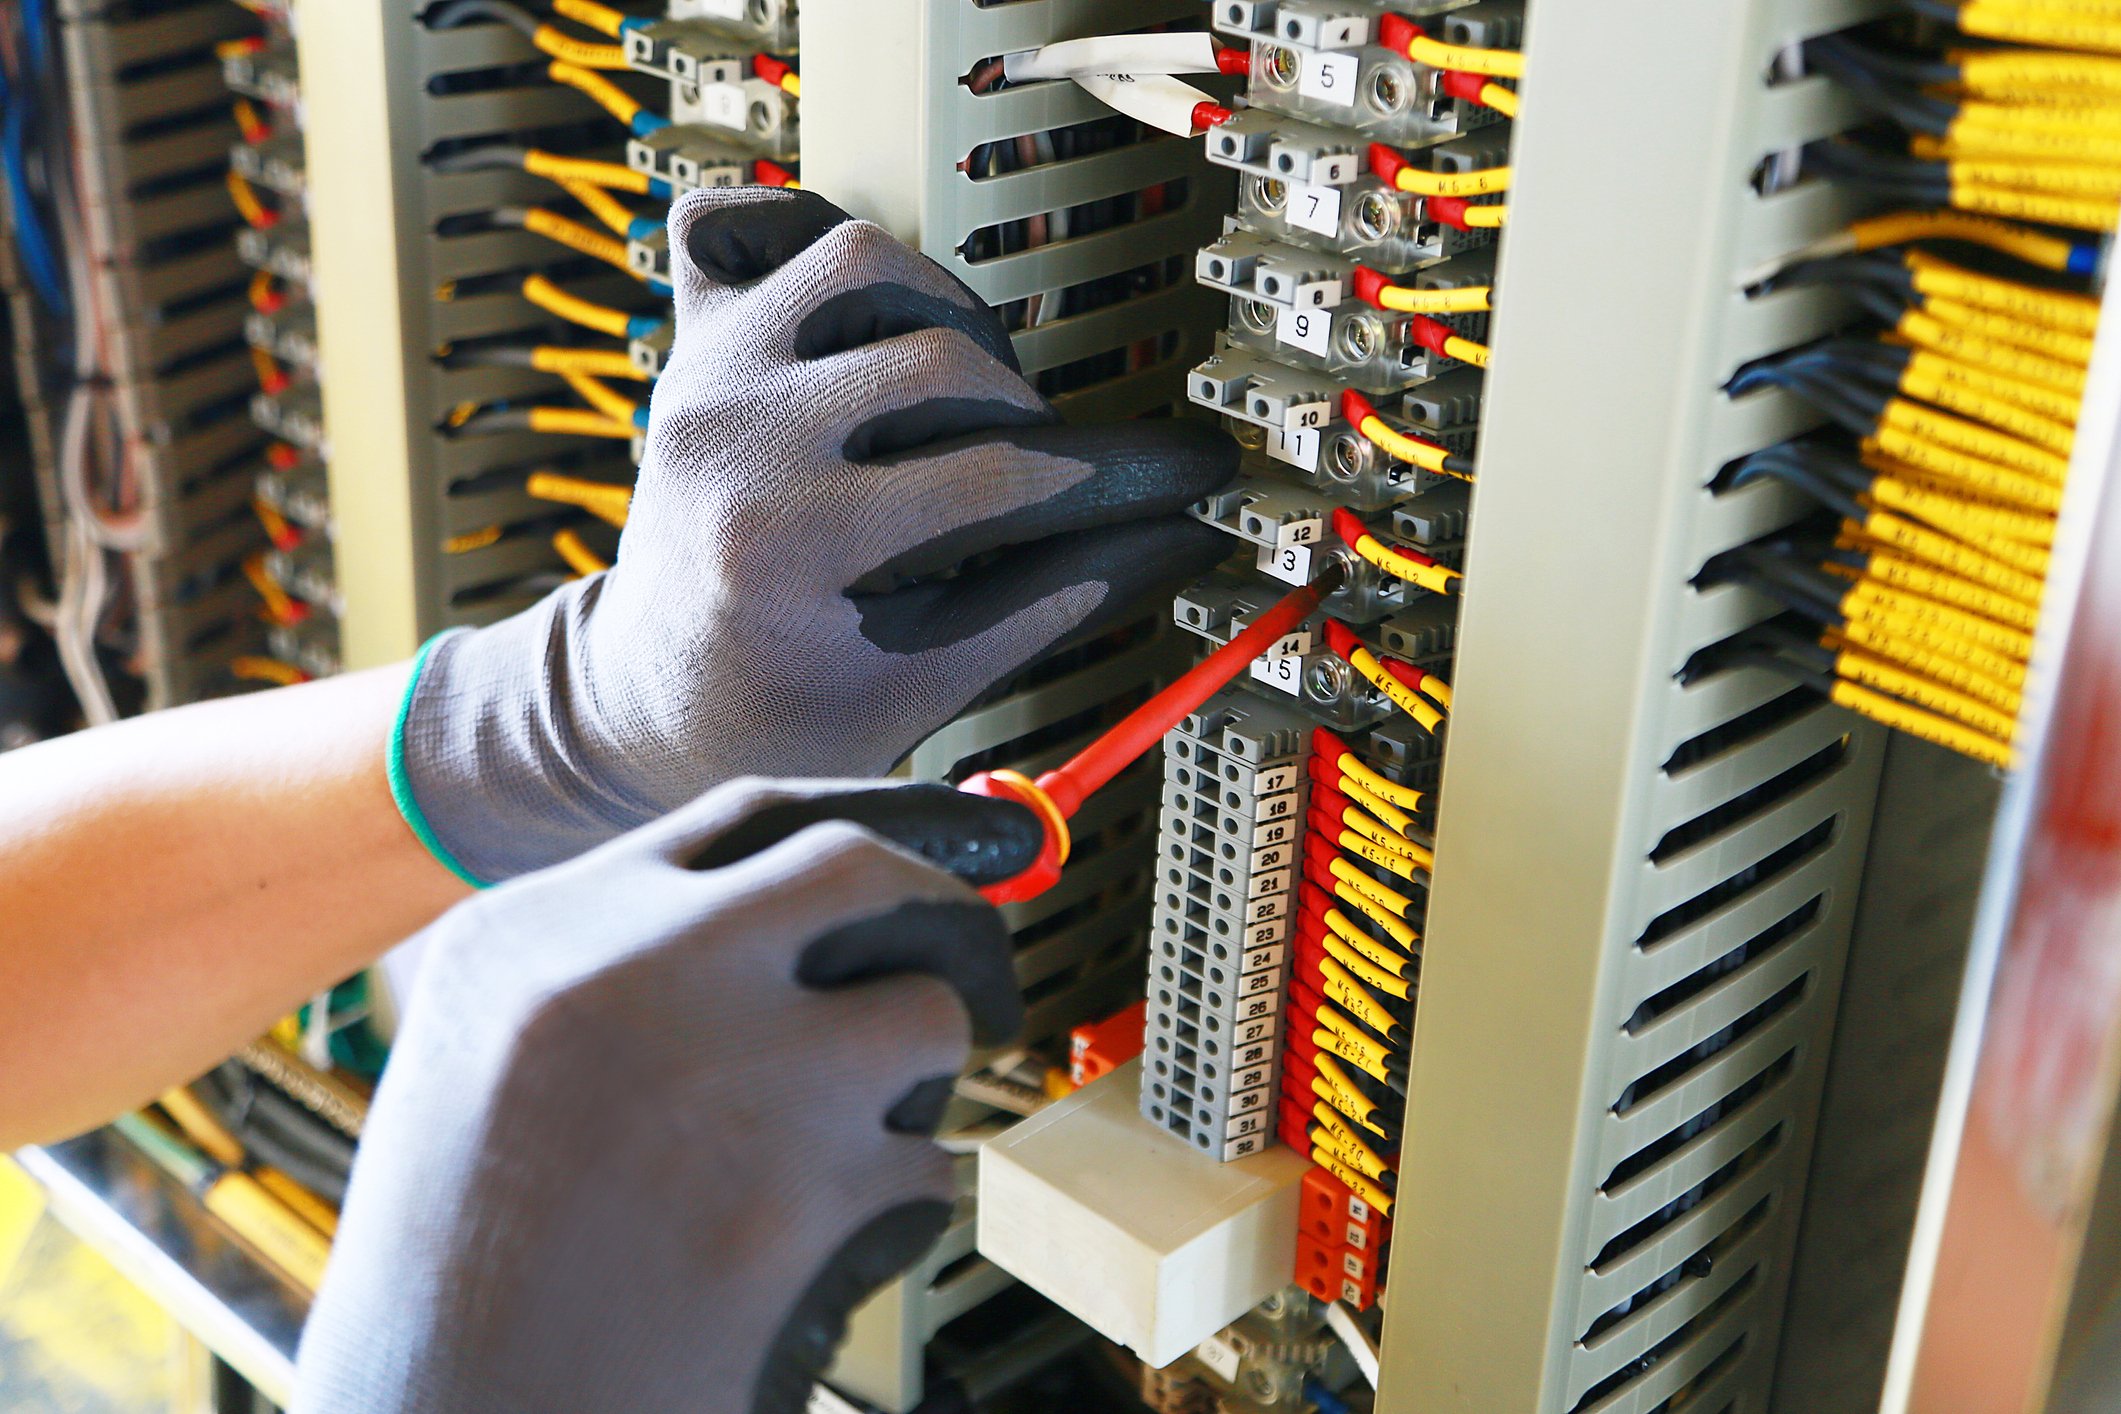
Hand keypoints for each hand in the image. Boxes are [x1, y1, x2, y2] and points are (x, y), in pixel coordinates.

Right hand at [293, 777, 1042, 1413]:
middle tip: (973, 964)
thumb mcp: (477, 1076)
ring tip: (847, 1146)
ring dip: (915, 1081)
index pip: (739, 818)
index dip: (858, 820)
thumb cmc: (451, 1292)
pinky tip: (811, 1255)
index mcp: (528, 938)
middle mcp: (628, 972)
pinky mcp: (803, 1193)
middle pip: (855, 866)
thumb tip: (779, 931)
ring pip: (922, 1015)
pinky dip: (896, 1207)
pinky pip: (923, 1166)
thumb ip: (609, 979)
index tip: (928, 840)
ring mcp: (727, 1070)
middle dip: (940, 912)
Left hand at [395, 187, 1236, 882]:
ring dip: (940, 309)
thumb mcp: (921, 690)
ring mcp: (703, 374)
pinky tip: (860, 305)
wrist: (650, 696)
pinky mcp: (689, 339)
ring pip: (857, 257)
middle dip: (1023, 411)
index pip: (989, 476)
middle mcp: (733, 440)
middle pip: (939, 358)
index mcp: (785, 547)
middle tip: (1039, 463)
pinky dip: (800, 231)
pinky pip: (728, 221)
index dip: (1104, 477)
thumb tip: (1182, 540)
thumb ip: (1050, 606)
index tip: (1175, 477)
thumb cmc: (780, 707)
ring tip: (963, 385)